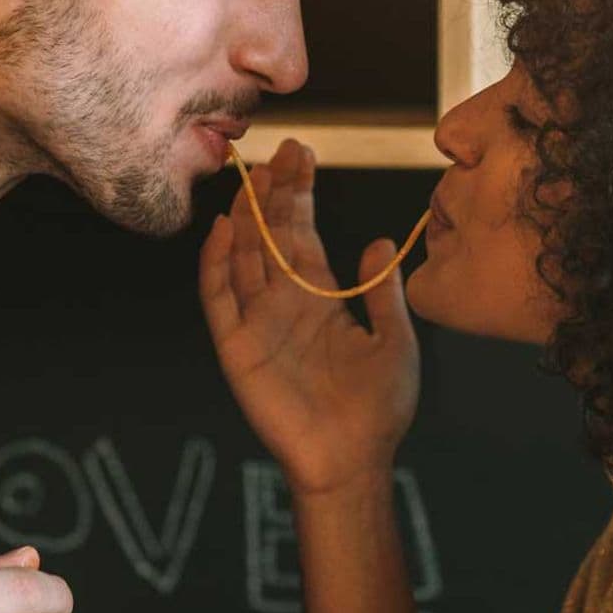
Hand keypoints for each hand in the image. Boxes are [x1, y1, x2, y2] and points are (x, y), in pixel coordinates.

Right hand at [200, 140, 418, 498]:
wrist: (352, 461)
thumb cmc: (379, 408)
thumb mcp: (396, 342)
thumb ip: (384, 292)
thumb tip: (378, 239)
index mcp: (320, 297)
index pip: (304, 232)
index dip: (301, 194)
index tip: (303, 154)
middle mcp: (285, 302)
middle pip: (271, 235)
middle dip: (274, 193)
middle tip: (280, 151)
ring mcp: (258, 322)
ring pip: (244, 257)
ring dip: (246, 217)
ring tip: (251, 177)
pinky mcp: (238, 347)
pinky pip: (220, 299)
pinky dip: (217, 264)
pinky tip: (222, 231)